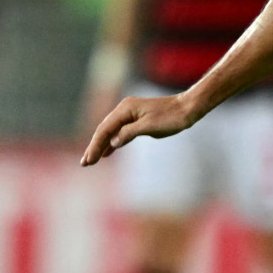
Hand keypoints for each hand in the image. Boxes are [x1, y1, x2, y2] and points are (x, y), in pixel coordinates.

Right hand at [82, 93, 200, 165]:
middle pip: (105, 130)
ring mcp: (130, 115)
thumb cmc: (171, 117)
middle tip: (84, 164)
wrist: (187, 109)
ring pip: (111, 132)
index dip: (95, 145)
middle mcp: (124, 110)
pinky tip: (107, 152)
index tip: (89, 160)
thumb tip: (112, 142)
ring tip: (91, 160)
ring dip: (102, 146)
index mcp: (125, 109)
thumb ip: (129, 133)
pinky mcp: (137, 121)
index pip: (105, 129)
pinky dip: (113, 142)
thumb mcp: (150, 126)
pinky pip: (120, 132)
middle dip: (94, 147)